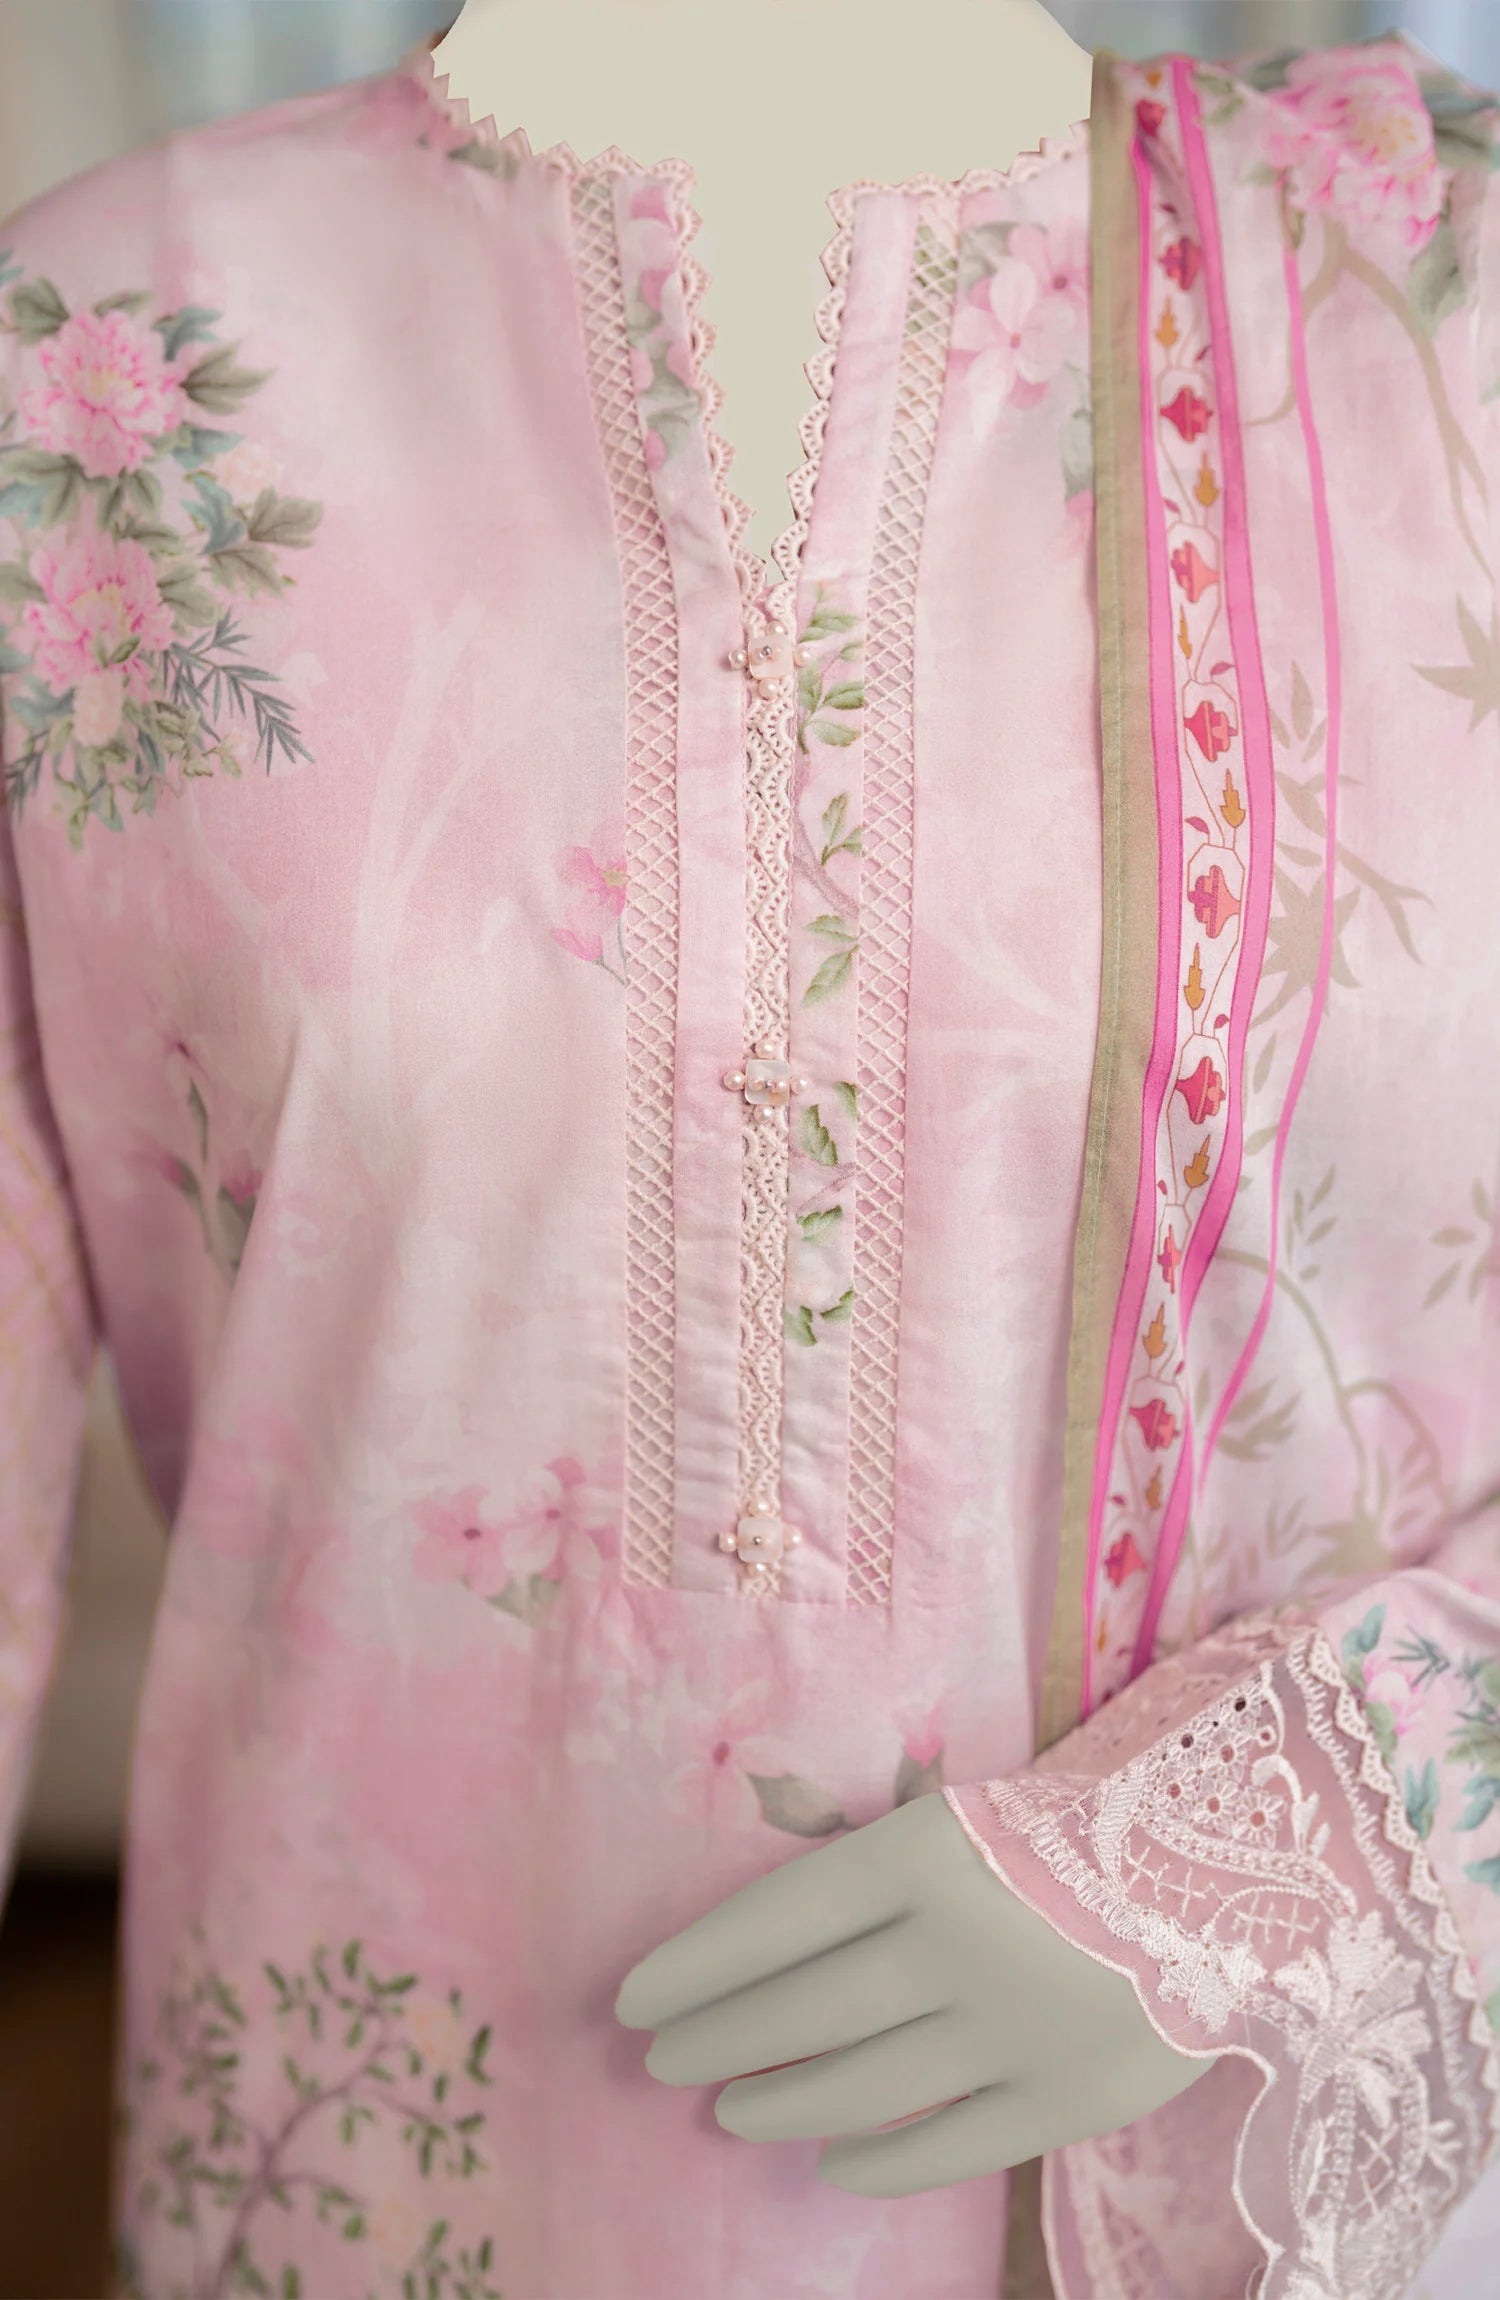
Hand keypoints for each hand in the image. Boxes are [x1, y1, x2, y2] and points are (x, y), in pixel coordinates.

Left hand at [614, 1791, 1208, 2196]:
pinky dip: (878, 2159)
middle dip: (717, 2037)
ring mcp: (1007, 2030)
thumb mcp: (960, 1819)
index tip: (631, 1998)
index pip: (773, 1919)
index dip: (694, 1966)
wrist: (1238, 1863)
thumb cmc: (1082, 1825)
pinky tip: (832, 2163)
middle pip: (801, 2008)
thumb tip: (763, 1944)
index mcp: (921, 1855)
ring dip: (778, 2099)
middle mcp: (952, 1945)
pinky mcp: (1062, 2098)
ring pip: (859, 2082)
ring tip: (728, 2105)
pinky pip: (946, 2145)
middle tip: (660, 2057)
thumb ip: (875, 1875)